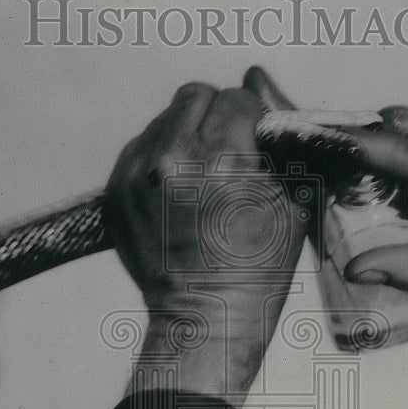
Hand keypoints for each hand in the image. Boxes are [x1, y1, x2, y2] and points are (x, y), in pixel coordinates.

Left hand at [105, 67, 307, 404]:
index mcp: (221, 159)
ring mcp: (137, 175)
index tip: (256, 140)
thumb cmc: (257, 268)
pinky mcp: (115, 191)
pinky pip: (140, 149)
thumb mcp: (292, 203)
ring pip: (163, 120)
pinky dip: (161, 161)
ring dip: (186, 136)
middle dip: (216, 115)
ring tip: (202, 178)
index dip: (253, 117)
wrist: (205, 319)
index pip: (236, 98)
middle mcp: (172, 159)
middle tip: (228, 150)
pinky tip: (179, 193)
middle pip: (194, 96)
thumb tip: (266, 90)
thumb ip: (282, 142)